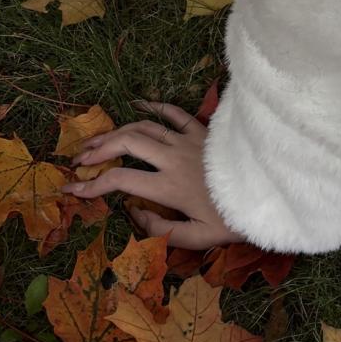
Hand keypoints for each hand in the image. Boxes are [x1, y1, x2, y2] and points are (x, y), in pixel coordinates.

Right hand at [62, 100, 248, 250]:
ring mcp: (188, 139)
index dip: (91, 185)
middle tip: (79, 161)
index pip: (120, 181)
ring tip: (96, 140)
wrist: (268, 192)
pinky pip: (174, 112)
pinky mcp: (202, 130)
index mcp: (170, 186)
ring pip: (144, 126)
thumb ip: (161, 231)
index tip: (71, 190)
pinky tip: (136, 104)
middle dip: (98, 150)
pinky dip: (153, 106)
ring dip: (117, 130)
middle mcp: (174, 158)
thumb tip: (134, 213)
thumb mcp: (198, 237)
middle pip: (127, 143)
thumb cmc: (233, 219)